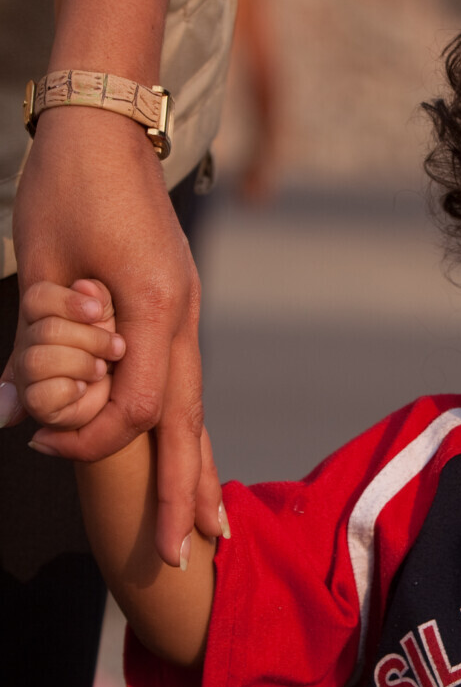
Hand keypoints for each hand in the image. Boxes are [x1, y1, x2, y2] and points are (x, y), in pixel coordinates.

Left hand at [4, 107, 221, 563]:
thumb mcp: (38, 263)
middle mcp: (182, 317)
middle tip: (181, 557)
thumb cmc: (67, 188)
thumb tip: (9, 414)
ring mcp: (186, 315)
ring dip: (201, 471)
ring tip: (213, 531)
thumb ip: (32, 342)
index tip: (40, 438)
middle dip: (186, 493)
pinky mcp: (176, 310)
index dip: (89, 433)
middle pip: (189, 423)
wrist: (108, 130)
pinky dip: (190, 432)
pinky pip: (188, 386)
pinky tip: (195, 459)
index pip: (136, 403)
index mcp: (152, 305)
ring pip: (198, 410)